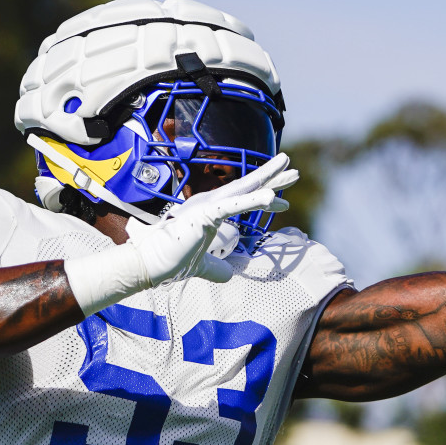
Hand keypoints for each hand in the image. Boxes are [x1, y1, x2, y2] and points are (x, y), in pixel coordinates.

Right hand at [136, 153, 295, 283]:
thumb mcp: (202, 266)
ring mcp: (208, 206)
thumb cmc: (171, 260)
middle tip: (294, 171)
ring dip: (269, 179)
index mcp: (210, 211)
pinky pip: (234, 205)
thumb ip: (217, 268)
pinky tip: (271, 197)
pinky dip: (253, 200)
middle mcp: (210, 203)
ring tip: (291, 169)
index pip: (243, 200)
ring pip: (246, 189)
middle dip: (272, 178)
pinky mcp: (206, 214)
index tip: (283, 202)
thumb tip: (229, 275)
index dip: (264, 198)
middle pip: (248, 187)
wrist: (151, 264)